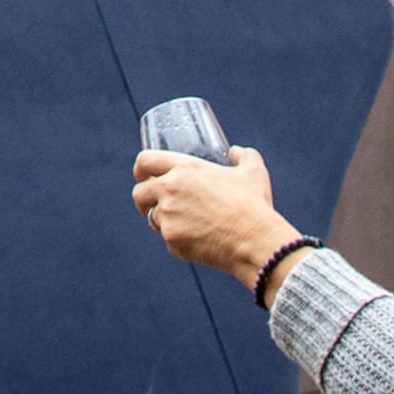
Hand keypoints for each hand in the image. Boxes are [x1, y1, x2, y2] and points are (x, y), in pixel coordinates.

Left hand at [132, 144, 300, 277]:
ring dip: (164, 220)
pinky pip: (168, 240)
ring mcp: (168, 217)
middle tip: (157, 203)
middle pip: (139, 193)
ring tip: (186, 223)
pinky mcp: (172, 241)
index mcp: (184, 168)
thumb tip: (235, 152)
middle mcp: (169, 190)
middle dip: (145, 198)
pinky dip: (179, 241)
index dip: (141, 169)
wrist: (254, 241)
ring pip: (152, 218)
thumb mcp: (253, 171)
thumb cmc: (253, 204)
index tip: (143, 175)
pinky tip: (198, 240)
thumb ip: (244, 155)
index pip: (145, 161)